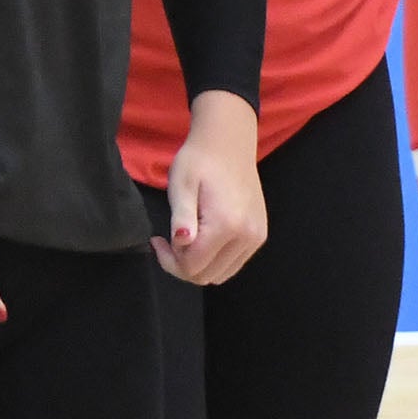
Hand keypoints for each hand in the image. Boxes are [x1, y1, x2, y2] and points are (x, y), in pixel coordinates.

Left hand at [155, 92, 265, 284]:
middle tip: (168, 241)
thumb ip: (182, 216)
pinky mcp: (259, 235)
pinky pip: (233, 263)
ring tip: (186, 239)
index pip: (193, 267)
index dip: (169, 260)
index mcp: (226, 224)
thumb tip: (182, 242)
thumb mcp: (181, 184)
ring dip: (199, 264)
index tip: (158, 239)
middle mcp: (247, 236)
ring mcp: (256, 237)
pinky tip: (203, 238)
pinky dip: (215, 259)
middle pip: (207, 276)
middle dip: (182, 265)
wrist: (228, 142)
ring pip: (221, 274)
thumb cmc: (199, 160)